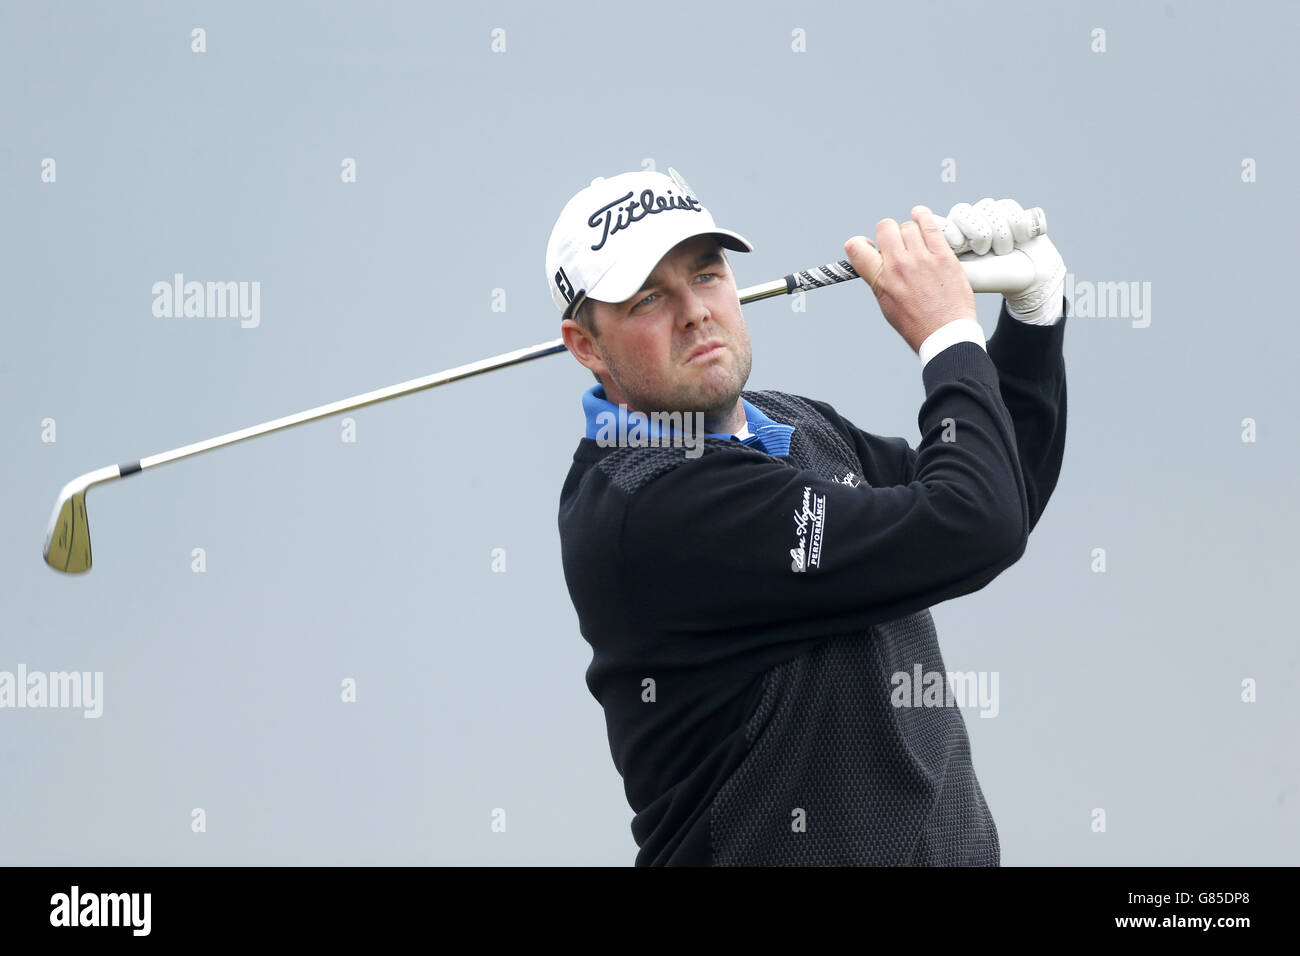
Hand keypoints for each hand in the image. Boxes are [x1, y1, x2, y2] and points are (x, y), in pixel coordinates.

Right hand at [844, 205, 977, 353]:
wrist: (945, 334)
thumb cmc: (916, 324)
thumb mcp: (887, 304)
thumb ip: (879, 279)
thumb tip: (876, 258)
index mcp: (880, 280)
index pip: (856, 247)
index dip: (861, 243)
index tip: (870, 246)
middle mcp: (899, 266)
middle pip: (885, 227)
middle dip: (889, 233)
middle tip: (898, 243)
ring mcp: (922, 259)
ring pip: (908, 225)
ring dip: (910, 230)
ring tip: (915, 238)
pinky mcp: (943, 256)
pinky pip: (930, 225)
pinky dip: (923, 216)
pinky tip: (921, 216)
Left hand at [938, 198, 1066, 322]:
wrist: (1030, 279)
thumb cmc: (993, 279)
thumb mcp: (961, 274)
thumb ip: (937, 260)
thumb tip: (917, 249)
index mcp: (951, 237)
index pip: (939, 220)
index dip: (950, 231)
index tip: (960, 247)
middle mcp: (968, 223)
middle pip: (962, 210)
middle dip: (978, 235)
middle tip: (983, 253)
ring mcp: (988, 215)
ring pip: (986, 208)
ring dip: (999, 235)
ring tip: (1002, 253)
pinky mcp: (1010, 210)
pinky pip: (1008, 208)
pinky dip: (1017, 228)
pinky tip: (1020, 240)